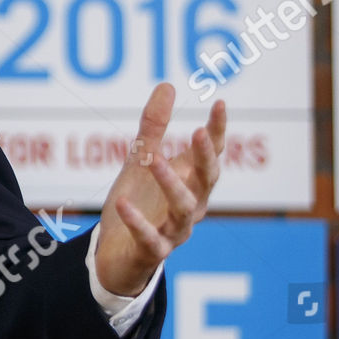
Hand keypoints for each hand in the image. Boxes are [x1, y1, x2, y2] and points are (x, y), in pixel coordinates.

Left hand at [95, 83, 225, 295]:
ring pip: (183, 207)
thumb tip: (168, 85)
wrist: (119, 253)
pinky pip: (149, 237)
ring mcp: (175, 229)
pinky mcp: (153, 251)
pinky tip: (122, 203)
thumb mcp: (141, 161)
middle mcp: (192, 205)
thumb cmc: (139, 202)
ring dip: (170, 183)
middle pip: (207, 180)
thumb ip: (154, 127)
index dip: (217, 131)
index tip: (220, 104)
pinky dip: (137, 222)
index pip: (211, 154)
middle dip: (204, 157)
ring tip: (153, 160)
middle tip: (199, 133)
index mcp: (192, 181)